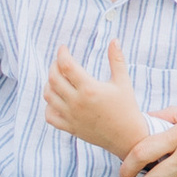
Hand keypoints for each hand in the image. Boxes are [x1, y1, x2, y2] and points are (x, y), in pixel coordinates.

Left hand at [43, 36, 146, 158]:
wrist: (127, 137)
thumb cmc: (126, 107)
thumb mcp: (123, 82)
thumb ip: (116, 59)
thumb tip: (114, 39)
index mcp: (89, 89)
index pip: (66, 65)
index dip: (61, 53)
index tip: (63, 48)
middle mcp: (77, 103)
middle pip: (53, 79)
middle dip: (53, 66)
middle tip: (60, 61)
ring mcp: (71, 117)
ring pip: (49, 96)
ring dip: (49, 83)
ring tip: (58, 78)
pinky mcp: (70, 128)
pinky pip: (50, 116)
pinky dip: (49, 105)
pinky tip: (57, 98)